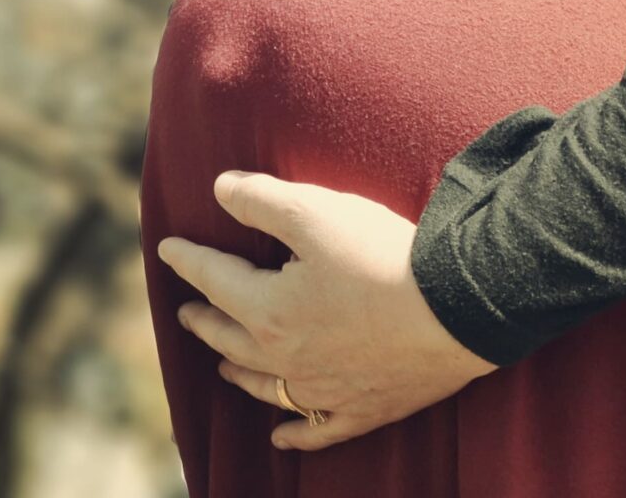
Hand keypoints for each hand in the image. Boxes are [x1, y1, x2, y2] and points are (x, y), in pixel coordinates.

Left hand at [155, 171, 498, 451]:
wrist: (457, 310)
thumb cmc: (383, 257)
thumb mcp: (315, 212)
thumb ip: (260, 200)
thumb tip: (219, 189)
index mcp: (268, 310)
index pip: (214, 279)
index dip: (188, 260)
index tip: (168, 249)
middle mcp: (286, 358)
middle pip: (231, 337)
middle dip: (204, 320)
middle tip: (187, 311)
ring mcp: (324, 390)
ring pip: (264, 386)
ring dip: (238, 371)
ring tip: (222, 363)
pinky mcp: (363, 409)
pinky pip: (316, 430)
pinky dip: (294, 434)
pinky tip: (280, 437)